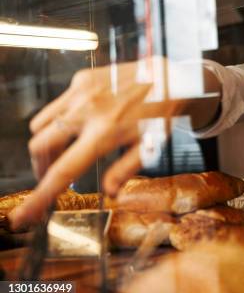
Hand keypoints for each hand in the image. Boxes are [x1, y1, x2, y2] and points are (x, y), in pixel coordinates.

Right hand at [9, 57, 218, 229]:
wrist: (170, 76)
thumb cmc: (162, 114)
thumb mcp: (151, 146)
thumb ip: (125, 170)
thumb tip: (109, 194)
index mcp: (106, 133)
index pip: (64, 170)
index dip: (40, 196)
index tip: (22, 216)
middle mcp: (87, 111)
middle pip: (40, 146)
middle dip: (41, 166)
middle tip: (53, 175)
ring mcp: (80, 92)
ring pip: (40, 125)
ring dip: (46, 143)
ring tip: (64, 151)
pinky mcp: (81, 79)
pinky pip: (56, 104)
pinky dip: (59, 119)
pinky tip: (80, 122)